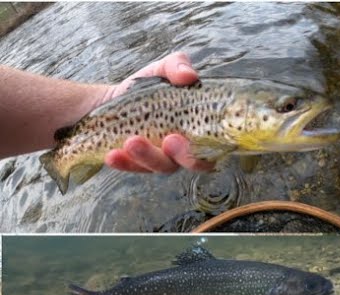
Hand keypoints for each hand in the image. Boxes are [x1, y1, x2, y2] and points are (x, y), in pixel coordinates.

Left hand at [100, 52, 214, 173]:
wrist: (110, 101)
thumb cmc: (147, 88)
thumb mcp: (161, 69)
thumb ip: (177, 65)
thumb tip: (189, 76)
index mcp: (200, 129)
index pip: (213, 146)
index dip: (207, 147)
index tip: (188, 136)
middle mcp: (186, 150)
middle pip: (194, 163)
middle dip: (184, 155)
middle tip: (170, 140)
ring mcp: (162, 160)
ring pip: (162, 167)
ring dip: (149, 157)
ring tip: (131, 142)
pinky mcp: (137, 165)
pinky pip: (134, 169)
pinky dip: (124, 164)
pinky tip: (112, 156)